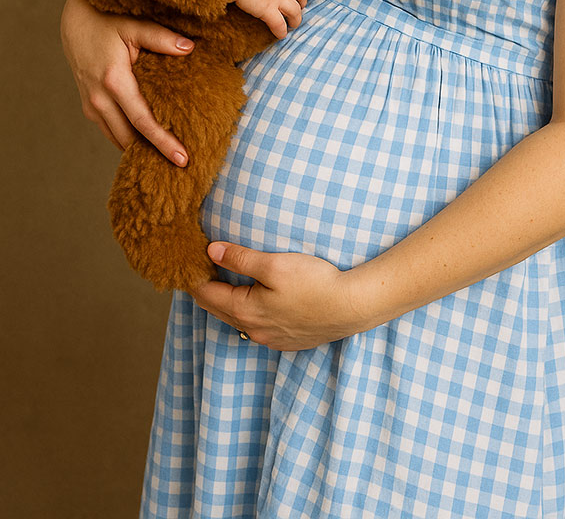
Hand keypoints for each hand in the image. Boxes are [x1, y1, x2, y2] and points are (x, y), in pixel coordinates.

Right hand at [60, 0, 191, 163]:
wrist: (74, 21)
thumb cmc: (106, 20)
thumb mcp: (134, 26)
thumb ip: (162, 38)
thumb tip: (190, 48)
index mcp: (114, 82)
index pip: (143, 121)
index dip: (163, 142)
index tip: (182, 158)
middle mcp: (99, 99)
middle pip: (130, 138)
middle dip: (154, 154)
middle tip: (182, 167)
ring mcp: (92, 105)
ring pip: (117, 138)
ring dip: (140, 150)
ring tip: (167, 161)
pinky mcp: (89, 106)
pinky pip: (110, 131)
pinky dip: (127, 139)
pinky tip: (146, 144)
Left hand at [192, 242, 369, 349]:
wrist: (351, 307)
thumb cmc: (314, 283)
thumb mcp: (274, 264)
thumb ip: (240, 258)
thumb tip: (211, 250)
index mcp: (245, 311)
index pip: (207, 295)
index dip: (195, 278)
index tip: (186, 264)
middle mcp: (254, 330)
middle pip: (219, 310)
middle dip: (207, 291)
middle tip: (197, 272)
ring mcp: (272, 339)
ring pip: (238, 321)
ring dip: (227, 304)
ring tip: (222, 285)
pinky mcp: (288, 341)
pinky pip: (257, 328)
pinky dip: (247, 313)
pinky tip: (254, 303)